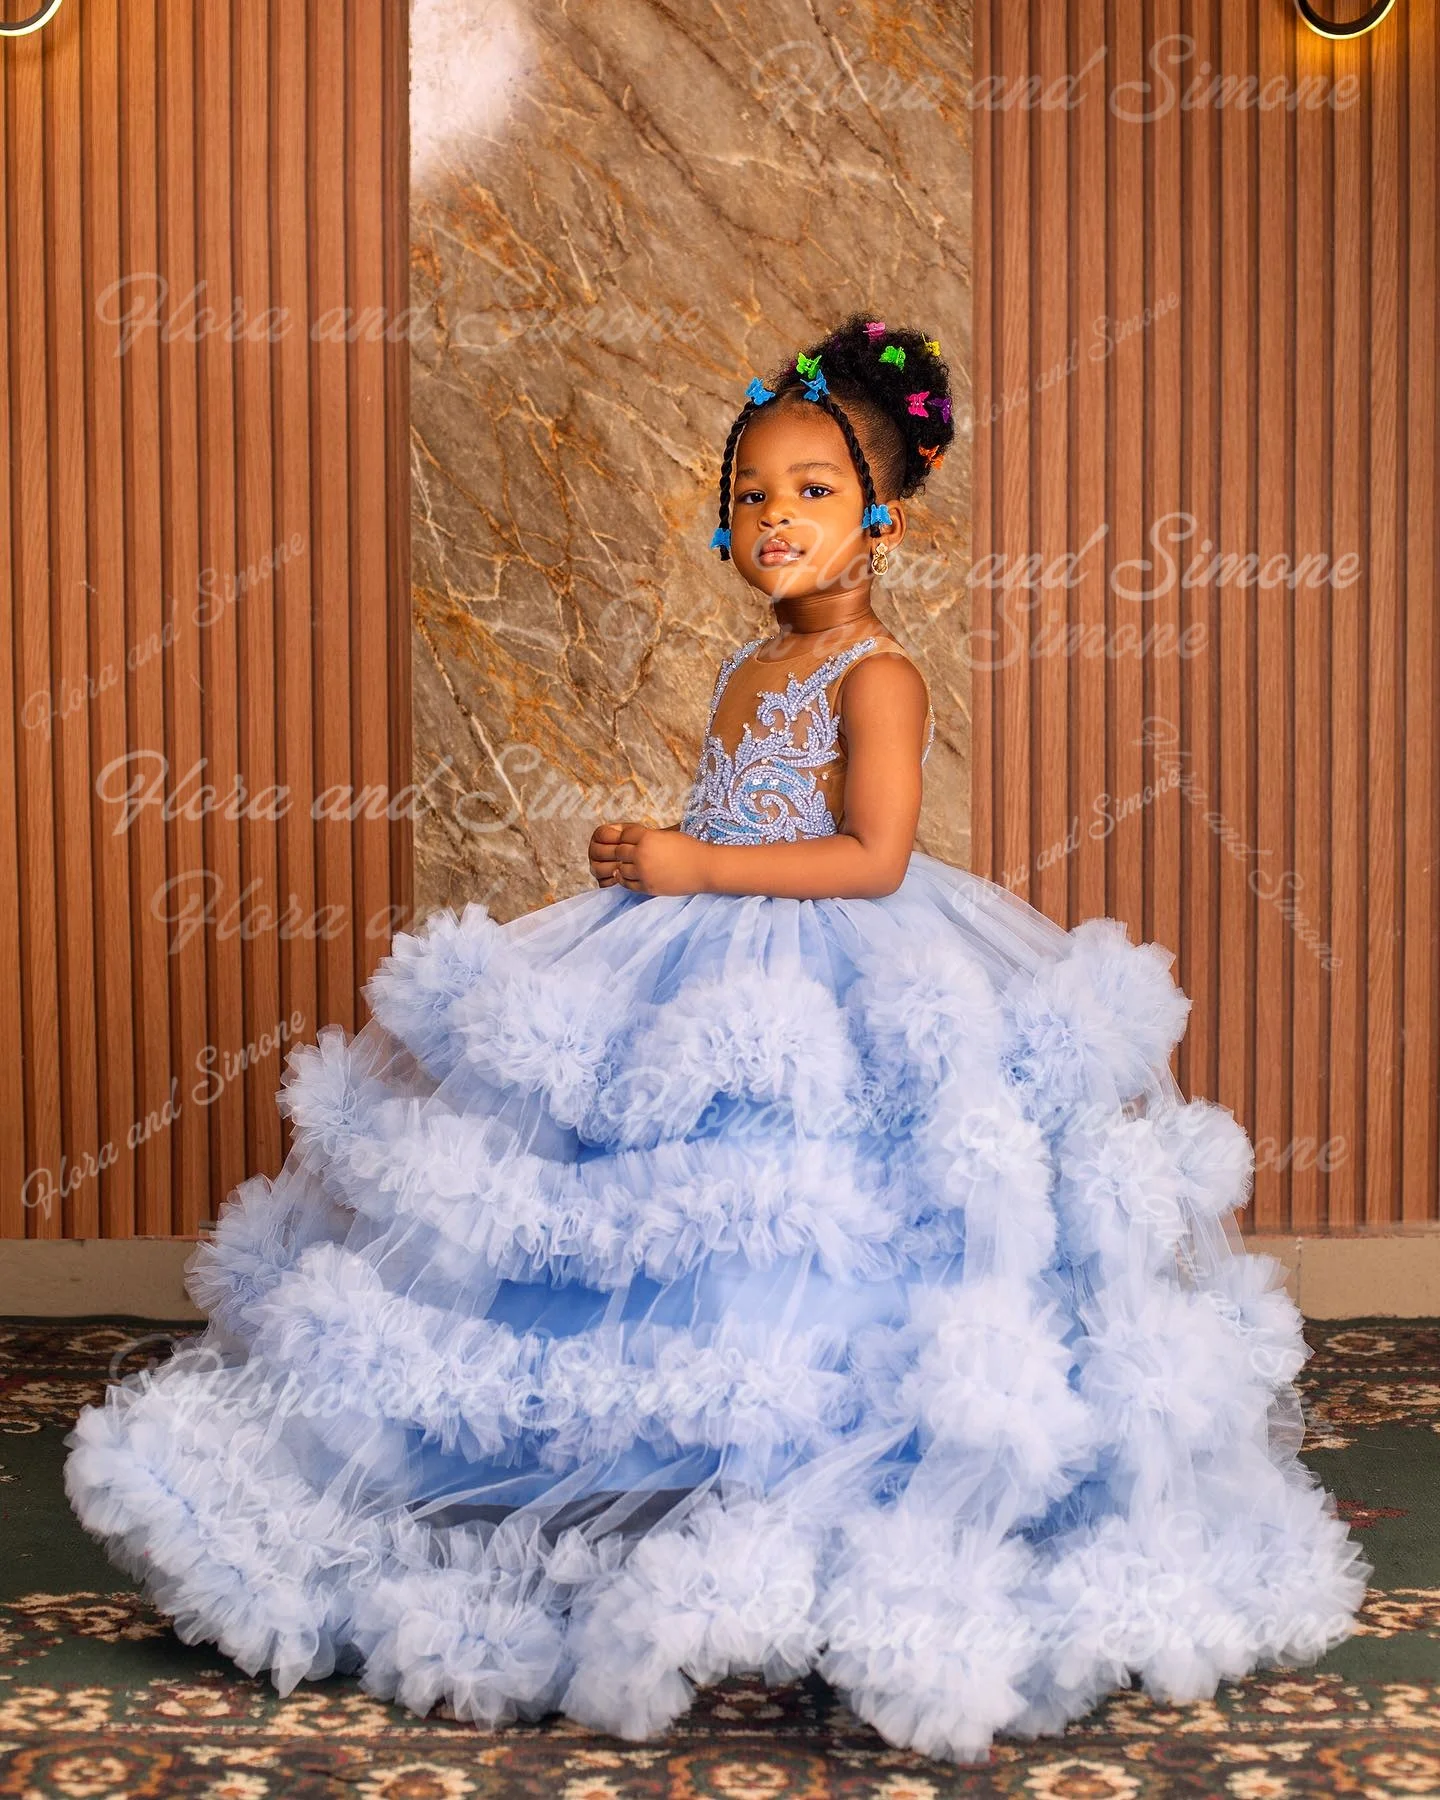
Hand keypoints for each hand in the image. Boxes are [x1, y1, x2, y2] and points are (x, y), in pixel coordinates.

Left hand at [588, 821, 706, 895]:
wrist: (704, 868)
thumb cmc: (689, 849)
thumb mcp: (667, 835)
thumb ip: (648, 837)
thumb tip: (631, 839)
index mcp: (648, 838)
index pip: (624, 835)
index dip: (626, 837)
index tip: (630, 840)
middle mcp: (642, 855)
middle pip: (619, 852)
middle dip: (623, 851)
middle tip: (627, 853)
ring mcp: (643, 873)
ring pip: (620, 869)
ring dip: (623, 866)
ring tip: (631, 865)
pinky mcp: (647, 887)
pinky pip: (627, 884)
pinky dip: (625, 880)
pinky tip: (630, 875)